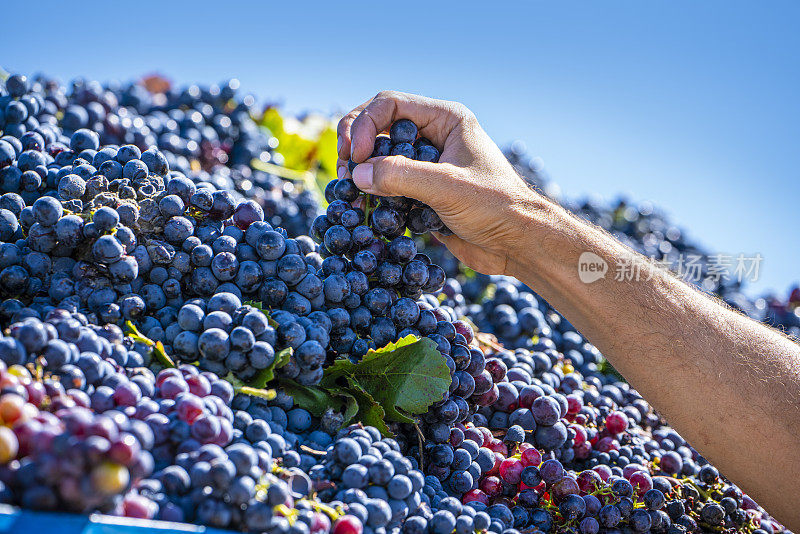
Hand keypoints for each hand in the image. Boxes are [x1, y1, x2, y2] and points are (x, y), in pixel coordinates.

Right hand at [336, 91, 541, 274]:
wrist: (519, 245)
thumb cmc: (496, 207)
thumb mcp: (447, 187)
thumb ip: (400, 177)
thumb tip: (356, 175)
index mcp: (445, 119)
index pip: (389, 105)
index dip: (364, 125)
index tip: (355, 157)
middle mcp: (434, 137)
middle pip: (380, 128)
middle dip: (357, 147)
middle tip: (344, 172)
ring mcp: (428, 166)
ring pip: (381, 159)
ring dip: (362, 174)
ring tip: (349, 192)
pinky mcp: (423, 193)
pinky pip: (389, 187)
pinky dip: (375, 196)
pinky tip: (367, 210)